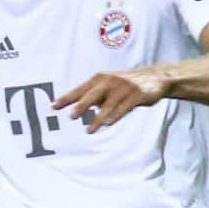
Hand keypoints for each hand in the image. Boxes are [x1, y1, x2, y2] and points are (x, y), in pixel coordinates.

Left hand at [52, 68, 167, 132]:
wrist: (154, 77)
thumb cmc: (125, 84)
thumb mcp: (107, 86)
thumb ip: (93, 97)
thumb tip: (73, 110)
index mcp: (100, 79)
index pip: (80, 89)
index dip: (67, 97)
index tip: (54, 106)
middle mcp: (110, 81)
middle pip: (93, 94)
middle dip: (81, 105)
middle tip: (71, 116)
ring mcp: (124, 87)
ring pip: (108, 104)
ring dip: (98, 118)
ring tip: (89, 130)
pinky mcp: (137, 94)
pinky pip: (124, 107)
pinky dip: (115, 115)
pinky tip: (107, 123)